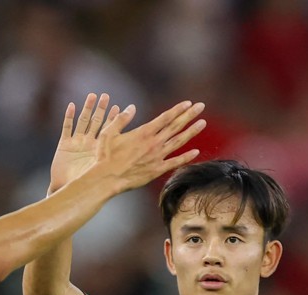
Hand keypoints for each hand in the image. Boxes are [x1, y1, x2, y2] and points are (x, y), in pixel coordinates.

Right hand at [51, 93, 112, 191]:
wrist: (71, 190)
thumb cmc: (90, 180)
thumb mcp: (105, 161)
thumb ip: (118, 149)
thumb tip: (134, 140)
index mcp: (99, 148)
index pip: (107, 130)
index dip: (111, 118)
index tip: (117, 106)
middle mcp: (88, 144)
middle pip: (95, 123)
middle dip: (100, 110)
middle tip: (105, 97)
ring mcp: (76, 143)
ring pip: (82, 122)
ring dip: (86, 109)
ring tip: (92, 97)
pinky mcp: (64, 145)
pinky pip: (66, 128)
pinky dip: (69, 117)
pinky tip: (72, 106)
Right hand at [88, 98, 205, 193]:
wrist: (107, 178)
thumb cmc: (105, 156)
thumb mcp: (108, 133)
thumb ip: (121, 119)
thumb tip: (131, 107)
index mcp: (143, 132)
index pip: (165, 117)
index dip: (178, 109)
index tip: (188, 103)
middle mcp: (154, 143)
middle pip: (176, 126)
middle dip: (189, 115)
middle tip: (201, 106)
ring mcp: (157, 157)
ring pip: (179, 142)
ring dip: (192, 131)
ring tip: (202, 123)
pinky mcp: (157, 170)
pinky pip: (175, 162)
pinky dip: (186, 157)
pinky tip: (195, 151)